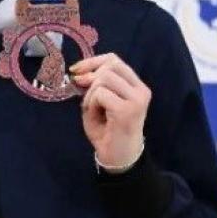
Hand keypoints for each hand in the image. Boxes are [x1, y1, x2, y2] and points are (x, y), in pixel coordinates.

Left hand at [71, 53, 150, 170]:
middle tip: (86, 97)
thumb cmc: (107, 131)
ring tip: (93, 110)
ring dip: (90, 94)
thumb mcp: (98, 103)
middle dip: (90, 78)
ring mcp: (136, 100)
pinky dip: (91, 103)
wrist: (117, 157)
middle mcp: (141, 90)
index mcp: (136, 86)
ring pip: (104, 79)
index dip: (92, 61)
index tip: (76, 70)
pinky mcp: (127, 110)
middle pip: (110, 66)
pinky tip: (96, 116)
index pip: (114, 60)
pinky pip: (100, 94)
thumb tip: (79, 72)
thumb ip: (92, 86)